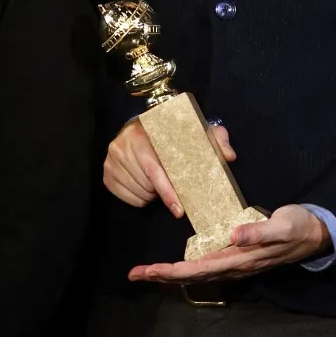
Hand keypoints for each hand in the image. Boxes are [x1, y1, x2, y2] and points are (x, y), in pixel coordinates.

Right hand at [103, 118, 235, 216]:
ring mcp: (112, 159)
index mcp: (144, 134)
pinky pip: (125, 198)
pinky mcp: (106, 171)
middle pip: (147, 186)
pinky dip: (138, 198)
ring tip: (157, 180)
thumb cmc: (173, 133)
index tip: (179, 209)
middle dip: (162, 192)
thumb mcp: (197, 131)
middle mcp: (123, 145)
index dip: (168, 192)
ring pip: (137, 194)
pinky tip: (145, 184)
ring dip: (151, 194)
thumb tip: (229, 156)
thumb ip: (216, 140)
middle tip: (171, 183)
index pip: (155, 170)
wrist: (145, 126)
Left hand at [128, 204, 329, 281]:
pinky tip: (180, 264)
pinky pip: (208, 264)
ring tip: (149, 270)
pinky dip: (188, 265)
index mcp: (240, 259)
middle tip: (136, 273)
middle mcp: (235, 265)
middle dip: (163, 274)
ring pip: (198, 270)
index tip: (148, 270)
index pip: (198, 268)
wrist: (315, 234)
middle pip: (192, 274)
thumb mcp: (280, 225)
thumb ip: (257, 232)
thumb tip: (232, 235)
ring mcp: (236, 262)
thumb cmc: (297, 227)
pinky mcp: (239, 254)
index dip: (171, 270)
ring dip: (172, 271)